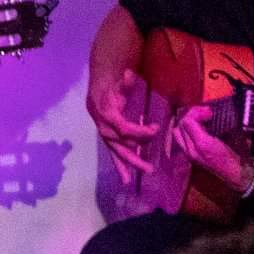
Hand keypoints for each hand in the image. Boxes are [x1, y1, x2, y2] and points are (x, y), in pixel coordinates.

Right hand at [87, 67, 158, 183]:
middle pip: (119, 144)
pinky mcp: (108, 138)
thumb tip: (129, 74)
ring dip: (129, 164)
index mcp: (104, 113)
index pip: (123, 128)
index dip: (138, 131)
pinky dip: (119, 166)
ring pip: (116, 151)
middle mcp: (102, 126)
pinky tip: (126, 179)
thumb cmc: (111, 84)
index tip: (155, 129)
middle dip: (135, 154)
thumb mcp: (118, 80)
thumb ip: (124, 81)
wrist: (98, 88)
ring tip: (139, 175)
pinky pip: (113, 153)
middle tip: (150, 166)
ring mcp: (104, 133)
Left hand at [174, 107, 248, 188]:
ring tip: (201, 119)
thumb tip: (206, 113)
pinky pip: (182, 139)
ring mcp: (190, 154)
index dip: (197, 112)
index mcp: (202, 145)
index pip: (187, 122)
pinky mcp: (191, 156)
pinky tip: (199, 128)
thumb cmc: (237, 156)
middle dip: (191, 116)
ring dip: (187, 123)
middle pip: (181, 126)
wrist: (236, 175)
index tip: (209, 111)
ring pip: (178, 132)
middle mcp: (191, 150)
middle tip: (205, 112)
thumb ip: (215, 125)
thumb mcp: (231, 137)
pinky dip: (187, 130)